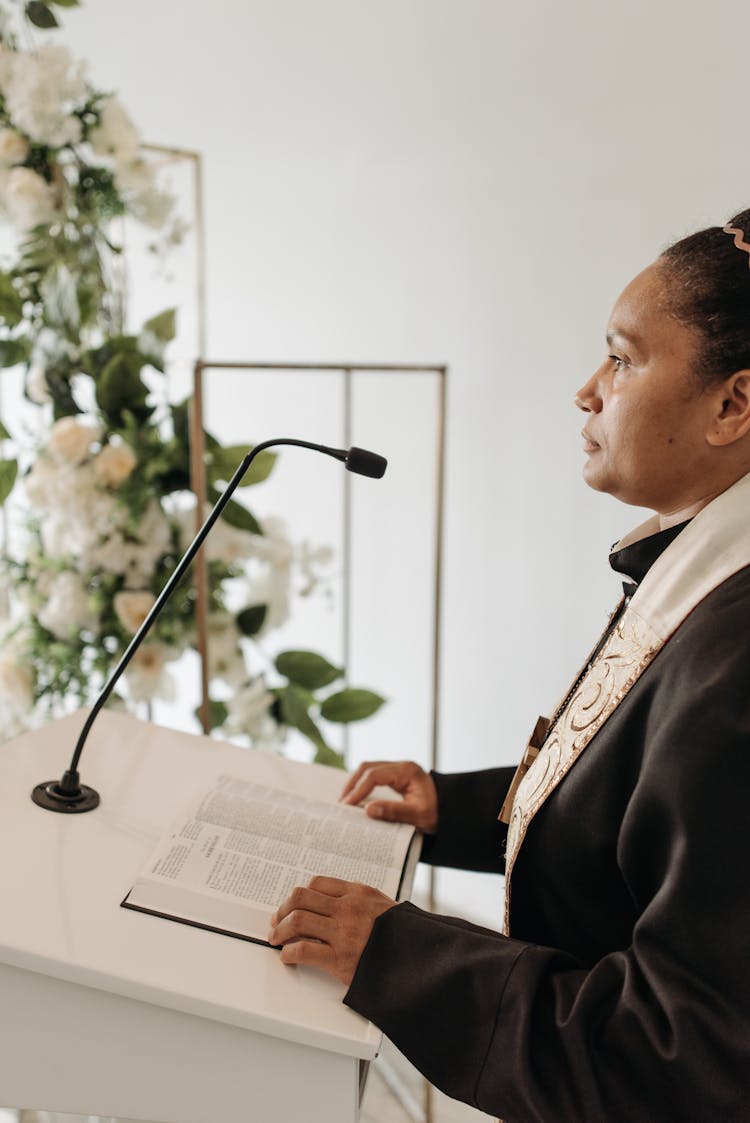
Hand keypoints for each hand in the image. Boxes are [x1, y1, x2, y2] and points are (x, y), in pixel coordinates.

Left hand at [268, 876, 395, 984]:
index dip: (299, 895)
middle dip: (283, 910)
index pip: (317, 884)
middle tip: (277, 921)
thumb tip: (332, 905)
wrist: (420, 959)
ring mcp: (343, 932)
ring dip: (280, 929)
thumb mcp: (384, 906)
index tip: (292, 905)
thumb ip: (359, 902)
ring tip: (276, 939)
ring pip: (297, 920)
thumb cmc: (403, 935)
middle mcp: (348, 908)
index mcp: (358, 893)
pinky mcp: (340, 959)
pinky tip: (287, 956)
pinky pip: (303, 949)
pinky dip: (288, 952)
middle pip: (300, 897)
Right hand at [339, 760, 438, 832]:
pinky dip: (365, 785)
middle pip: (369, 767)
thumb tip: (368, 810)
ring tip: (347, 800)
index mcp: (407, 771)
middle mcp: (402, 766)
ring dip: (357, 783)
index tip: (348, 804)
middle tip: (342, 802)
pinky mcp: (399, 777)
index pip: (375, 775)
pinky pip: (376, 776)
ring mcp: (400, 770)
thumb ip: (394, 812)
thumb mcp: (418, 815)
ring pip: (371, 769)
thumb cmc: (438, 813)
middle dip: (353, 783)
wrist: (453, 811)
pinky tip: (359, 798)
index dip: (359, 789)